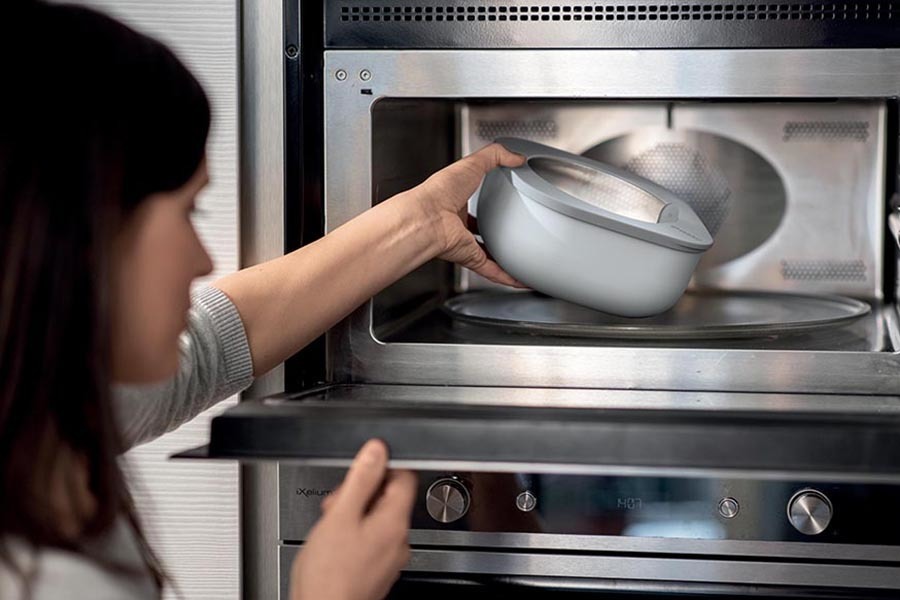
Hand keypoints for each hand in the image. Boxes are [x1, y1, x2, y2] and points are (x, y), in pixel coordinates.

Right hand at [290, 440, 415, 599]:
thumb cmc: (329, 575)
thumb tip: (376, 450)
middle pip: (389, 497)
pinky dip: (354, 534)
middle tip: (338, 503)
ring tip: (332, 526)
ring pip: (377, 519)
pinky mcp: (377, 569)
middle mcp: (399, 540)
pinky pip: (371, 540)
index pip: (405, 476)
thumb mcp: (340, 516)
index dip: (382, 465)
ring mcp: (390, 557)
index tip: (363, 467)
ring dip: (355, 514)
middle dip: (362, 493)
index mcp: (395, 522)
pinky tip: (335, 544)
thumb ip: (360, 480)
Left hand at [405, 142, 525, 286]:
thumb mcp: (472, 163)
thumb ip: (495, 156)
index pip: (473, 200)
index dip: (487, 200)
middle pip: (479, 229)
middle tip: (513, 232)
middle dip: (493, 232)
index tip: (502, 199)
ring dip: (503, 259)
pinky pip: (491, 270)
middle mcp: (457, 224)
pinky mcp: (469, 257)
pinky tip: (520, 279)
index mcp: (455, 200)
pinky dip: (506, 277)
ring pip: (487, 253)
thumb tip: (516, 157)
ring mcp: (462, 242)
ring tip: (522, 260)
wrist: (426, 218)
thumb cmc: (438, 192)